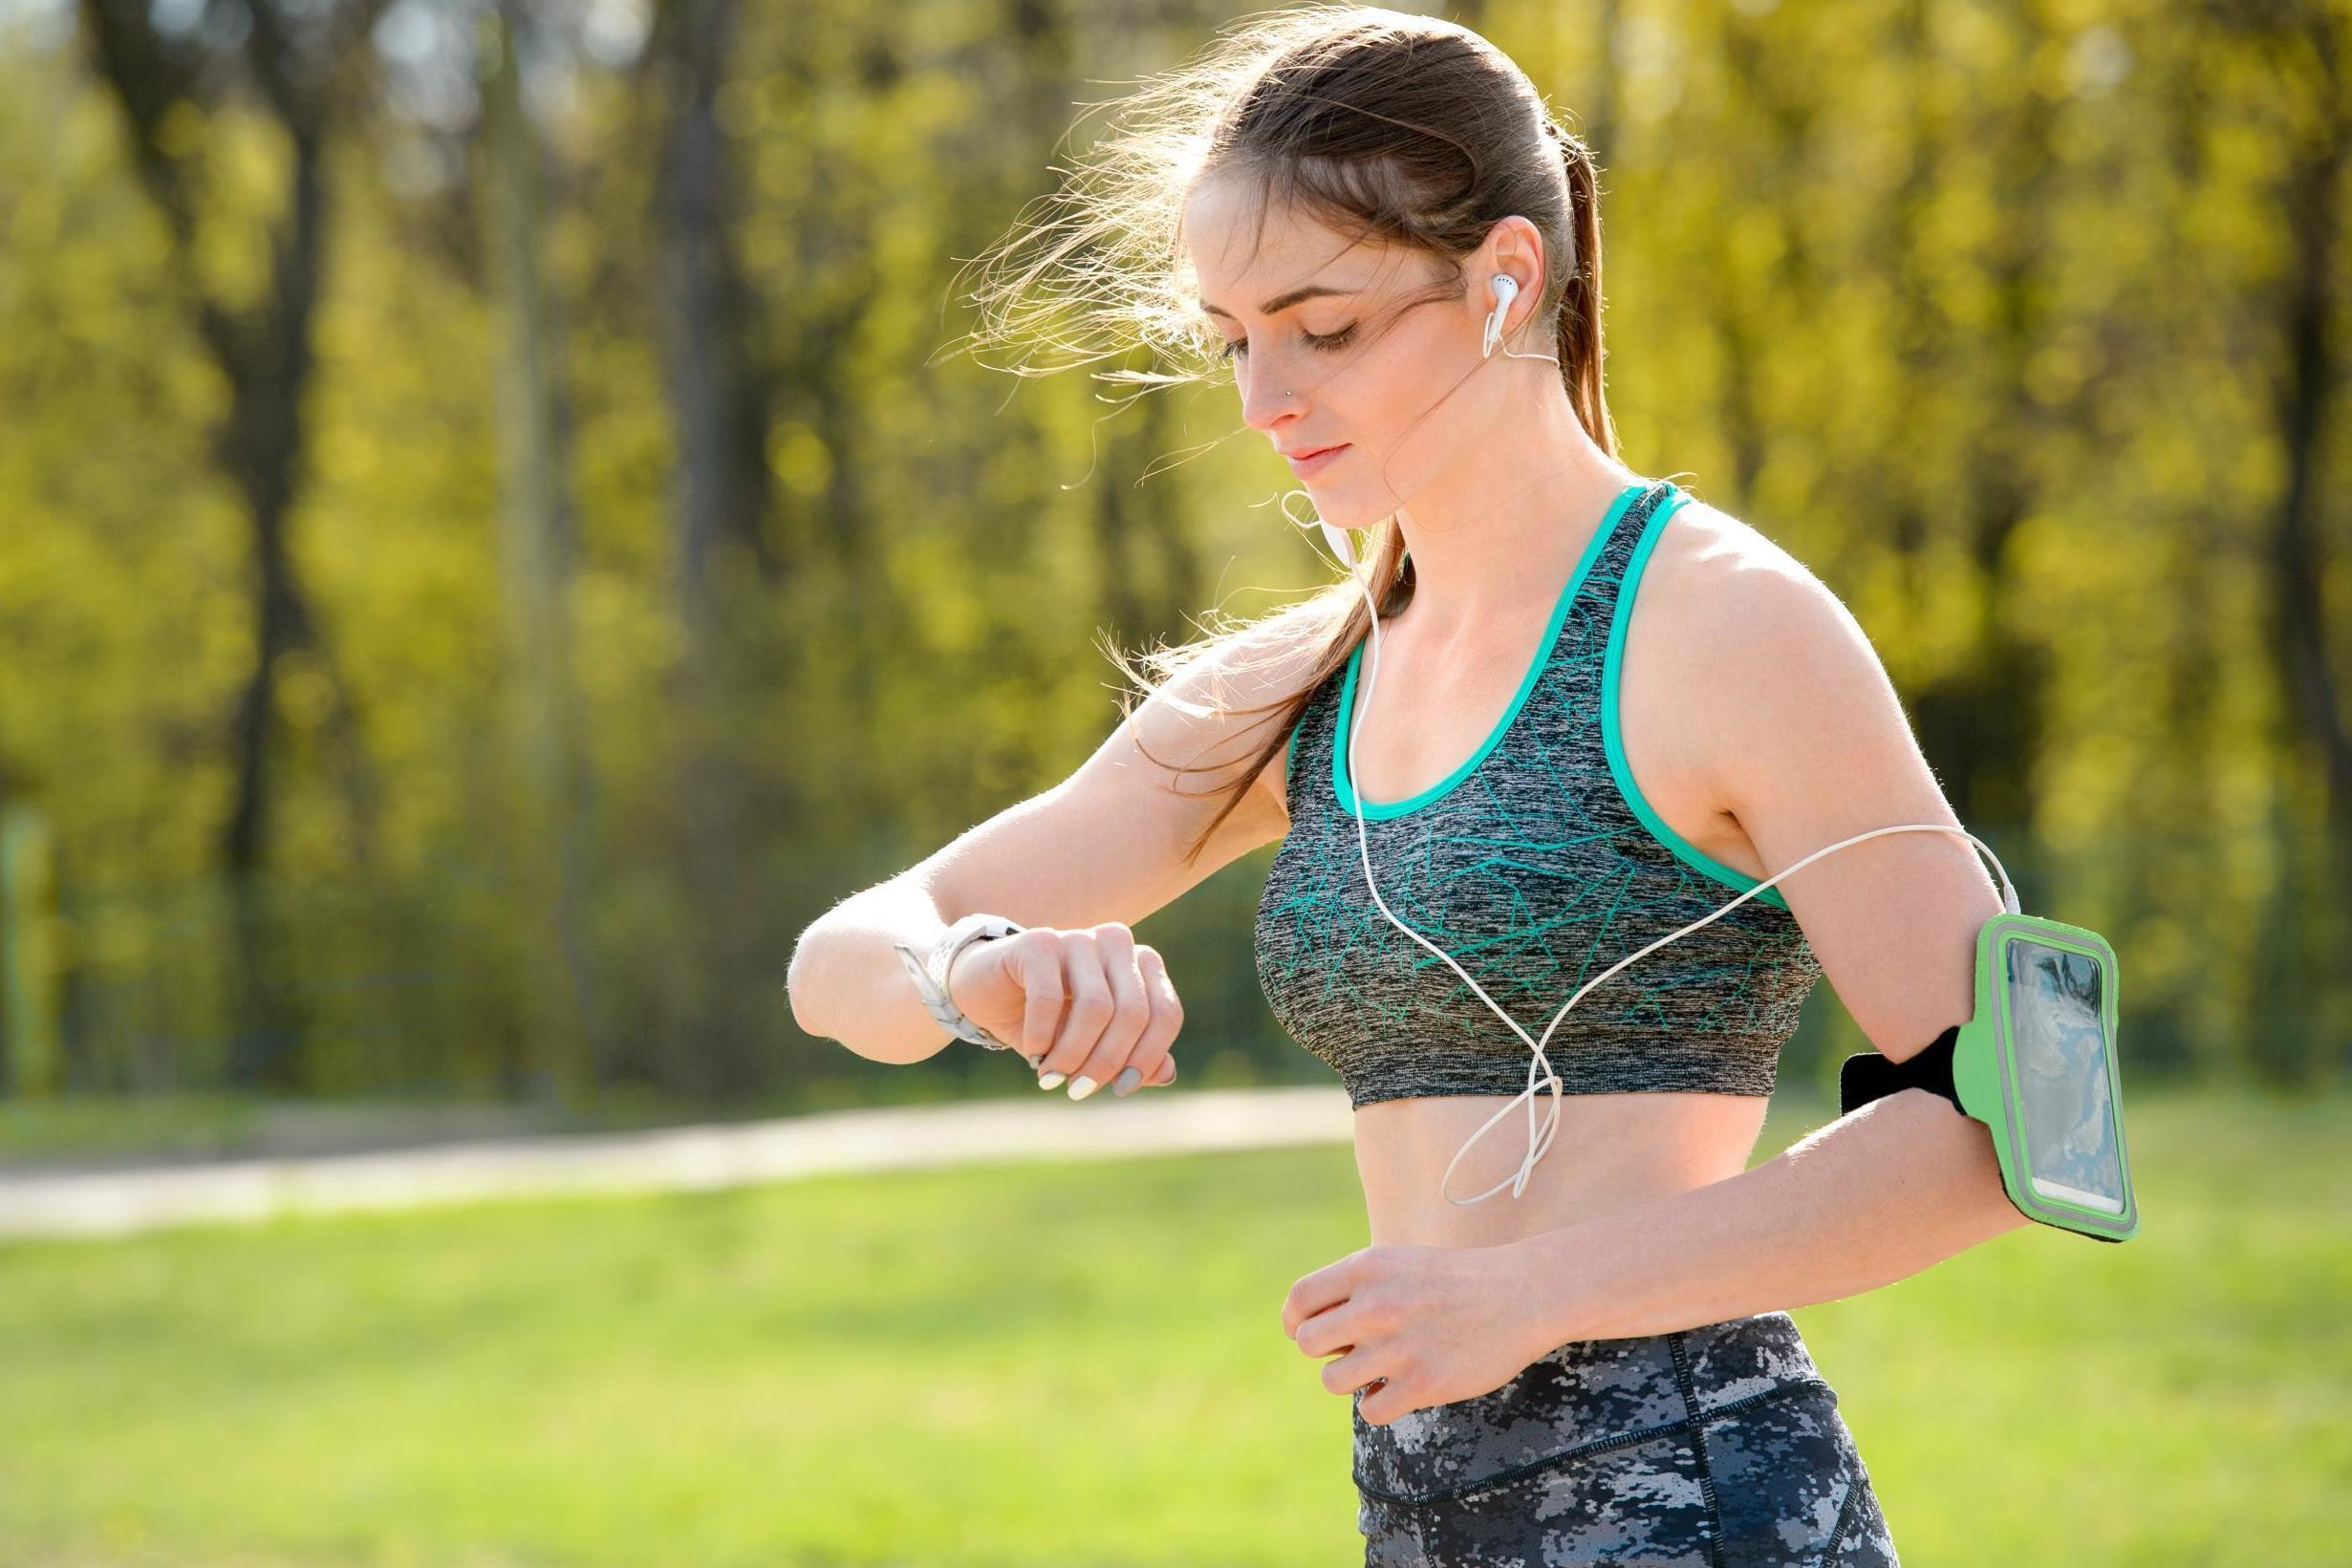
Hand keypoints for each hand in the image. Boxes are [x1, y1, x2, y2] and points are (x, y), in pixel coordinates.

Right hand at [947, 921, 1179, 1098]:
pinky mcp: (1039, 942)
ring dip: (1073, 1054)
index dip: (1148, 1057)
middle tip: (1079, 1090)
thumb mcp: (1091, 1046)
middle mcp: (1117, 944)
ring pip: (1096, 1007)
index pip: (1165, 1013)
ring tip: (1052, 1078)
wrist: (985, 991)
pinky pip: (1049, 998)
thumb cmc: (1047, 1021)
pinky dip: (1042, 1036)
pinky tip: (1033, 1055)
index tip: (1121, 1090)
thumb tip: (1166, 1074)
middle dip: (1107, 1061)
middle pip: (1134, 1013)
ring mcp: (1079, 938)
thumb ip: (1132, 1056)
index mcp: (1142, 964)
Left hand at [1280, 1240, 1554, 1425]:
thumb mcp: (1396, 1263)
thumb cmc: (1453, 1280)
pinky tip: (1401, 1388)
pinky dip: (1381, 1404)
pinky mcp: (1423, 1383)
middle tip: (1353, 1349)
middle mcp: (1376, 1306)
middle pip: (1308, 1343)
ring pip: (1333, 1380)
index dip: (1296, 1321)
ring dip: (1351, 1379)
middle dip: (1326, 1350)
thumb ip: (1352, 1288)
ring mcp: (1398, 1347)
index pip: (1299, 1300)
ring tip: (1380, 1369)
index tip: (1308, 1331)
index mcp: (1367, 1268)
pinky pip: (1370, 1410)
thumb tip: (1305, 1329)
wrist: (1521, 1294)